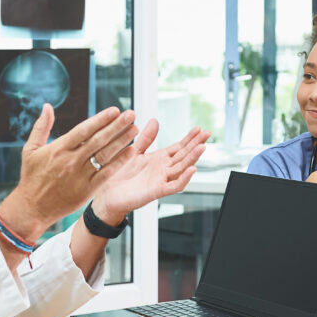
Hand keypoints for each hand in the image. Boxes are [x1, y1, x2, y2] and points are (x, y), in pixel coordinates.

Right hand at [0, 104, 142, 238]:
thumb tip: (47, 106)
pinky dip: (120, 162)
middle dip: (117, 126)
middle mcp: (71, 161)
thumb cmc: (31, 177)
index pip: (84, 130)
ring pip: (105, 155)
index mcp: (59, 149)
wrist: (32, 208)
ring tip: (135, 129)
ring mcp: (80, 176)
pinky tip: (131, 152)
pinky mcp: (87, 190)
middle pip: (99, 140)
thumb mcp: (30, 150)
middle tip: (131, 114)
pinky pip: (107, 173)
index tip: (115, 110)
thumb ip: (41, 127)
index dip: (101, 119)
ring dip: (122, 141)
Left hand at [91, 123, 210, 222]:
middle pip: (184, 155)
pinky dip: (184, 178)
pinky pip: (174, 185)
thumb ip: (146, 138)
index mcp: (159, 159)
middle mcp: (163, 169)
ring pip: (182, 168)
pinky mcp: (157, 191)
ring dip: (193, 158)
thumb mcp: (134, 152)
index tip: (199, 129)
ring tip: (202, 147)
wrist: (108, 196)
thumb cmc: (120, 176)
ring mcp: (161, 180)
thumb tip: (155, 121)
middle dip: (196, 144)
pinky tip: (192, 169)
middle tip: (208, 133)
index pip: (179, 147)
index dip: (189, 138)